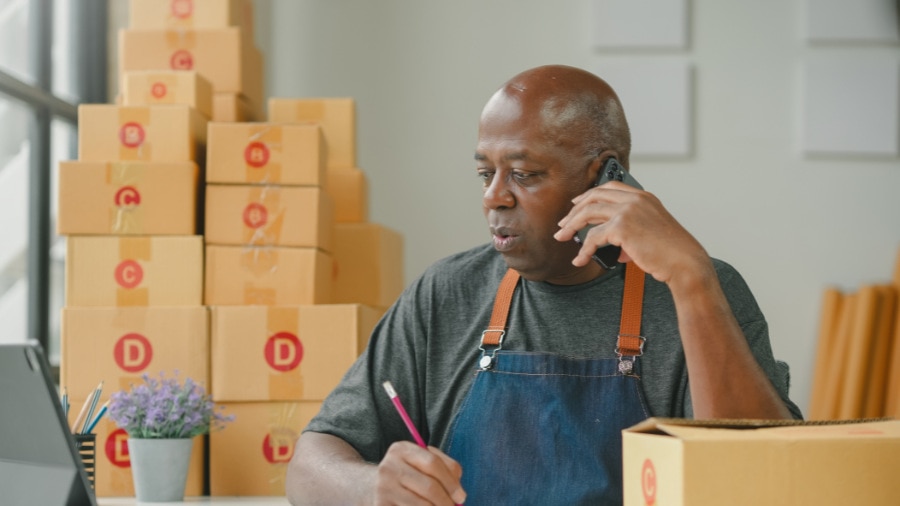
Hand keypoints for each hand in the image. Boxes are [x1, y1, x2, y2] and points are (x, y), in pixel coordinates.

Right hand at [373, 441, 465, 504]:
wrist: (371, 487)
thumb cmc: (408, 474)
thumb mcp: (422, 462)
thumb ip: (446, 468)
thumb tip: (459, 494)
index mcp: (401, 450)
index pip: (433, 463)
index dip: (451, 482)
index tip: (461, 496)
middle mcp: (389, 467)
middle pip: (429, 487)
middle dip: (447, 501)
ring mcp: (383, 489)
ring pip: (422, 505)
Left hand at [554, 181, 711, 287]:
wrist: (684, 263)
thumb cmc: (671, 253)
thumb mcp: (650, 235)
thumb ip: (629, 236)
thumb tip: (613, 249)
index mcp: (643, 197)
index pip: (609, 187)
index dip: (589, 195)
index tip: (576, 204)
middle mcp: (635, 199)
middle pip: (594, 197)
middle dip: (574, 211)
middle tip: (563, 224)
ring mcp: (628, 210)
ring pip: (588, 213)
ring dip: (571, 226)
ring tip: (562, 237)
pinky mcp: (622, 226)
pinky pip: (593, 237)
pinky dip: (583, 249)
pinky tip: (580, 259)